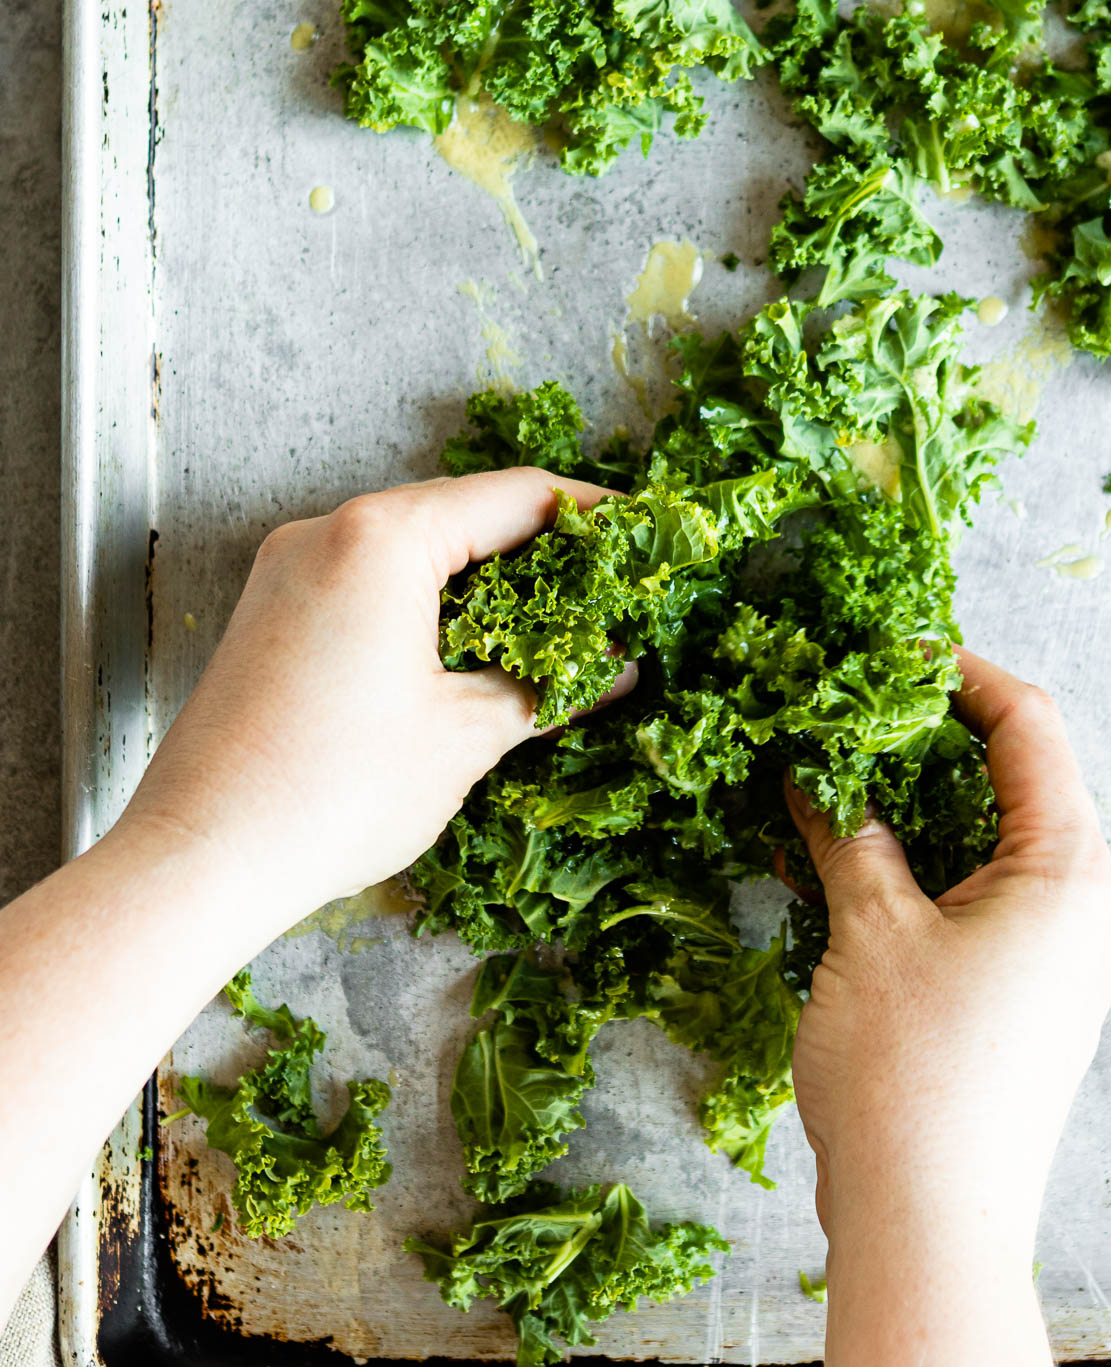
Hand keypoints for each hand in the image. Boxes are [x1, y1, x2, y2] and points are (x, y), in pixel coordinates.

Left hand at [121, 468, 629, 925]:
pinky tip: (470, 654)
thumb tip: (616, 668)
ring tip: (550, 631)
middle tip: (605, 593)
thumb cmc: (332, 790)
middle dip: (538, 553)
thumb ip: (551, 688)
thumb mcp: (465, 735)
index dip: (589, 514)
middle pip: (460, 516)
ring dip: (484, 585)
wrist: (202, 856)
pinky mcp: (270, 617)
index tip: (639, 533)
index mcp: (381, 539)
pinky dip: (428, 608)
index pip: (512, 498)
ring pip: (411, 553)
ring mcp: (288, 572)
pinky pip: (367, 586)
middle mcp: (326, 534)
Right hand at [786, 647, 1110, 1247]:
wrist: (926, 1223)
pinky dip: (907, 875)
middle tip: (840, 716)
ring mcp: (1049, 960)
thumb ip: (849, 831)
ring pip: (979, 848)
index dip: (962, 673)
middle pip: (1009, 784)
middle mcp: (1075, 910)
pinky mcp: (1013, 1001)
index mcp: (1066, 873)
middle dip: (920, 744)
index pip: (1030, 728)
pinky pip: (966, 906)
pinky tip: (831, 865)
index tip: (892, 647)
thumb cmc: (911, 1075)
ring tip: (820, 787)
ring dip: (903, 812)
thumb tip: (819, 769)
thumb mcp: (869, 928)